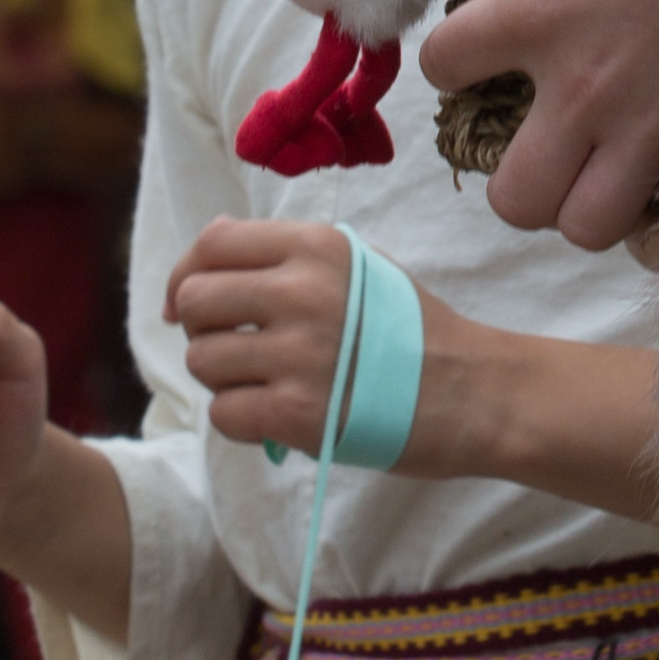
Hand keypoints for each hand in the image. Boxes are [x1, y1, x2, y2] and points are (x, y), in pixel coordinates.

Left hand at [164, 220, 397, 458]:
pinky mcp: (296, 414)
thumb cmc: (412, 330)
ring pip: (202, 361)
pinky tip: (274, 416)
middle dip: (201, 330)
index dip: (185, 276)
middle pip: (195, 301)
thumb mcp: (358, 264)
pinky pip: (223, 414)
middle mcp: (303, 291)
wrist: (474, 393)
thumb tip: (212, 238)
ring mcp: (299, 354)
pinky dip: (240, 420)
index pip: (212, 245)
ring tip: (263, 384)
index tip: (187, 305)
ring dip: (222, 379)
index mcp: (316, 246)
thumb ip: (286, 252)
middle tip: (233, 349)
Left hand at [458, 0, 658, 254]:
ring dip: (584, 202)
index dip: (453, 58)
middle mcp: (581, 88)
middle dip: (515, 176)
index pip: (444, 66)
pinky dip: (656, 198)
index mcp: (534, 12)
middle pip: (514, 196)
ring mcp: (649, 123)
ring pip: (588, 226)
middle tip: (544, 138)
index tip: (482, 50)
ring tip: (600, 165)